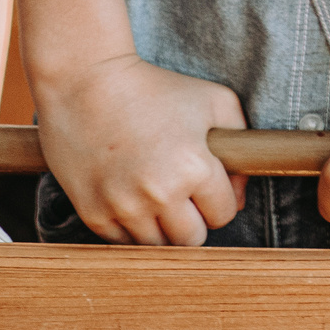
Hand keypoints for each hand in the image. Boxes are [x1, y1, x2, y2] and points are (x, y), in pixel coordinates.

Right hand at [34, 52, 247, 246]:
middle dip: (195, 220)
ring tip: (157, 196)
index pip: (223, 214)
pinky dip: (131, 228)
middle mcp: (159, 194)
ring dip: (162, 227)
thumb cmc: (156, 88)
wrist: (87, 83)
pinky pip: (122, 243)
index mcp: (194, 168)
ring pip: (157, 246)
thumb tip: (238, 196)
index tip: (209, 185)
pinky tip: (131, 199)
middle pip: (192, 239)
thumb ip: (242, 145)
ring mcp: (122, 207)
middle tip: (186, 196)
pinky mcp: (93, 213)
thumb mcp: (216, 101)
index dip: (221, 200)